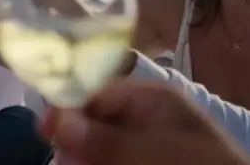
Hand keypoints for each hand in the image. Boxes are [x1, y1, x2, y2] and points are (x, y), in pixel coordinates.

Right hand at [40, 77, 249, 164]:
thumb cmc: (204, 164)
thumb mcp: (155, 150)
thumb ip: (105, 139)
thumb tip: (55, 122)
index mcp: (149, 99)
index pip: (95, 92)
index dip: (67, 108)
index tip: (45, 130)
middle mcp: (141, 119)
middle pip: (90, 123)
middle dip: (73, 142)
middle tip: (64, 160)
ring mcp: (140, 145)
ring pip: (95, 147)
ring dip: (80, 156)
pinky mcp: (139, 161)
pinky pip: (109, 158)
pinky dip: (94, 162)